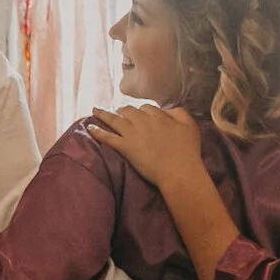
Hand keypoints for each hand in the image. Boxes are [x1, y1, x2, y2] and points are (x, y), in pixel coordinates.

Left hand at [87, 103, 205, 189]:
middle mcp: (143, 121)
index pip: (146, 108)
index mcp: (158, 116)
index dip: (142, 111)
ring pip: (114, 119)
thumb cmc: (188, 151)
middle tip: (117, 112)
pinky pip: (107, 137)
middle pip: (128, 110)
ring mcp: (133, 134)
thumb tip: (168, 108)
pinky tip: (90, 128)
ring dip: (103, 114)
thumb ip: (179, 112)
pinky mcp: (126, 148)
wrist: (179, 172)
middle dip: (122, 110)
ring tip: (95, 111)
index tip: (139, 114)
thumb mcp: (190, 126)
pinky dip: (97, 131)